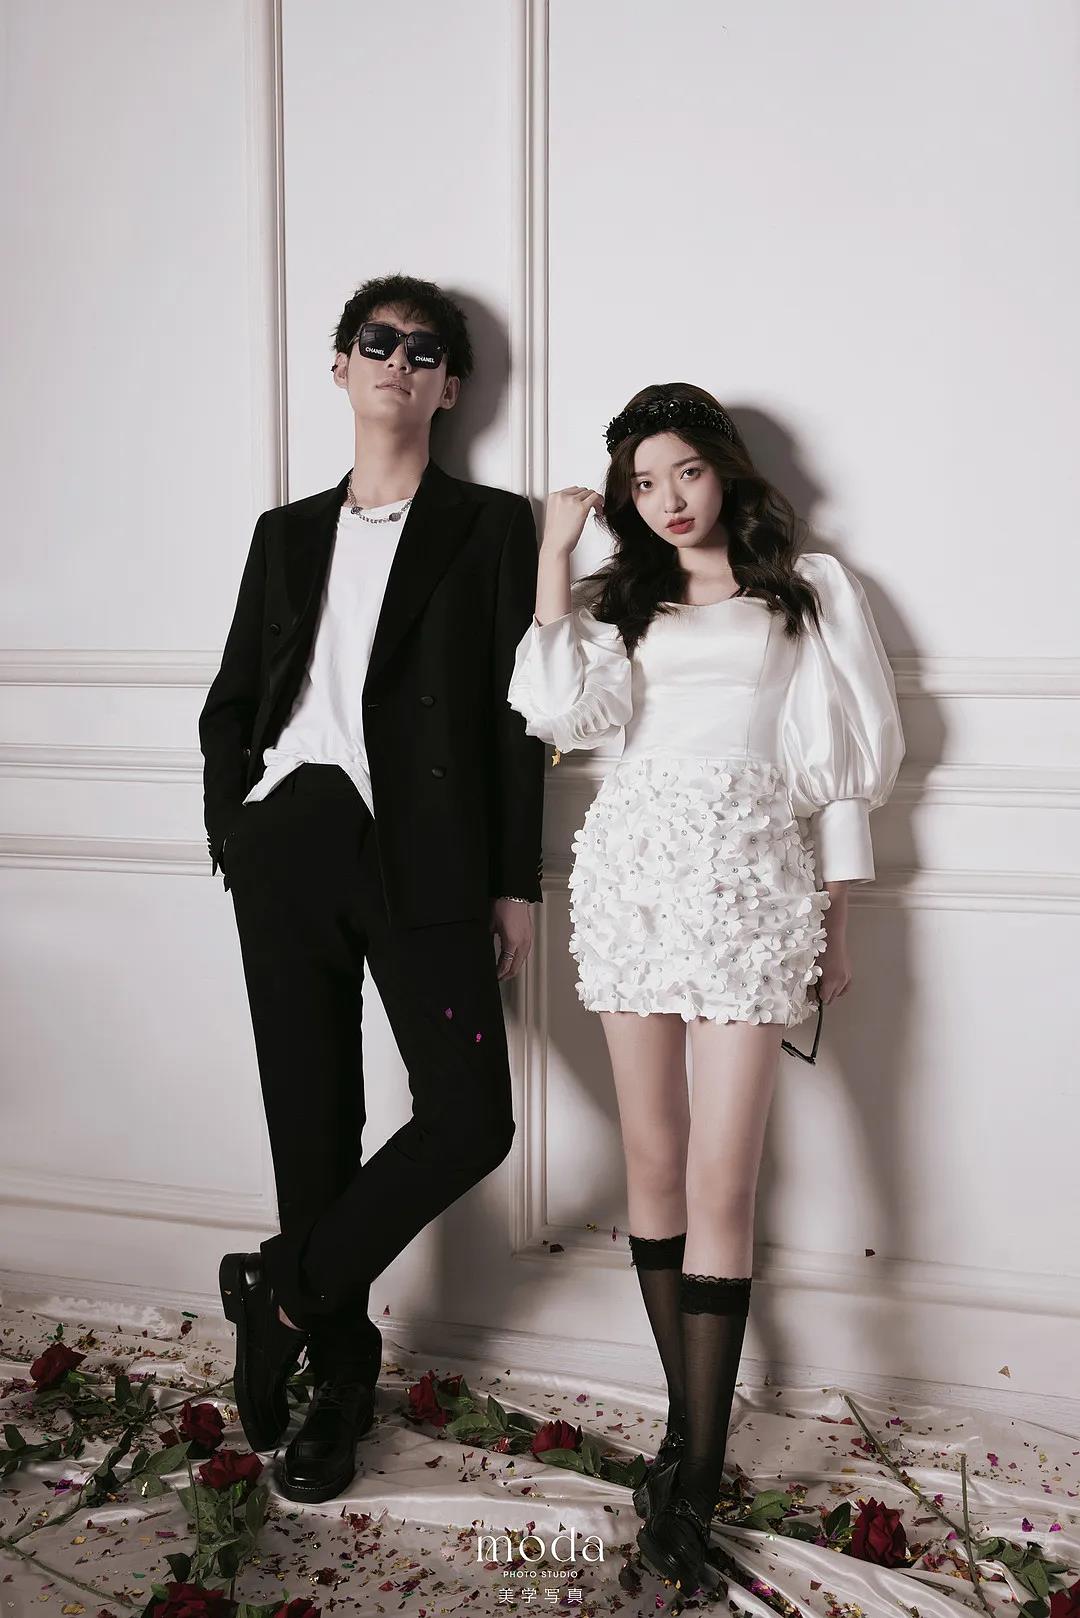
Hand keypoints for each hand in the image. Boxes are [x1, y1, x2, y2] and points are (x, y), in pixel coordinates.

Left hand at [491, 897, 532, 980]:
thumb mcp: (491, 926)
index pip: (506, 965)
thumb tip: (485, 950)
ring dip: (514, 968)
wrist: (514, 895)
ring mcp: (528, 940)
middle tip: (499, 978)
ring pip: (522, 961)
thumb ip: (489, 940)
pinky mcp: (529, 936)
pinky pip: (525, 954)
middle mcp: (522, 943)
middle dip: (507, 975)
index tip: (494, 977)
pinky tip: (514, 960)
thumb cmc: (503, 906)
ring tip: (505, 972)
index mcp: (512, 942)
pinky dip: (519, 960)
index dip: (499, 974)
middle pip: (515, 966)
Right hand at [541, 486, 603, 555]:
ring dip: (595, 501)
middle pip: (581, 490)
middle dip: (588, 499)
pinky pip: (595, 497)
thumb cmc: (555, 537)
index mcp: (553, 497)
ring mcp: (572, 500)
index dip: (580, 497)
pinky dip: (600, 501)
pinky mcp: (581, 507)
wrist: (555, 546)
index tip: (585, 504)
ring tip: (597, 511)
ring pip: (589, 492)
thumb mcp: (555, 516)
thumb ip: (563, 506)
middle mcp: (562, 496)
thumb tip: (575, 505)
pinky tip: (600, 510)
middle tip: (593, 508)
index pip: (571, 490)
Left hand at [817, 888, 851, 1002]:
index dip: (815, 998)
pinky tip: (832, 982)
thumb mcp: (810, 967)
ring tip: (821, 984)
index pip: (824, 999)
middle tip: (812, 988)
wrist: (832, 934)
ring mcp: (847, 976)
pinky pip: (846, 986)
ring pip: (840, 993)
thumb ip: (809, 982)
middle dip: (822, 995)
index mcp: (832, 981)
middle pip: (832, 998)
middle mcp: (842, 981)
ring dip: (831, 991)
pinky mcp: (849, 971)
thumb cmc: (817, 949)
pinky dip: (839, 987)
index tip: (807, 995)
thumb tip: (806, 993)